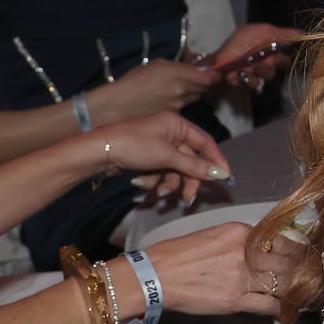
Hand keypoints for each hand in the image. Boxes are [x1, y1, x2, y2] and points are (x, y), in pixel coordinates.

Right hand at [89, 59, 218, 123]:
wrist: (118, 105)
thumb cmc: (133, 81)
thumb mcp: (156, 65)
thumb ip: (179, 67)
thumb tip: (195, 70)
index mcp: (178, 74)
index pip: (209, 77)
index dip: (215, 75)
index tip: (216, 73)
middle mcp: (182, 90)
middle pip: (205, 88)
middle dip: (205, 84)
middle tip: (200, 79)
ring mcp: (179, 105)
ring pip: (195, 98)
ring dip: (193, 93)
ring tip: (179, 89)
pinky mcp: (174, 116)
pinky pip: (185, 108)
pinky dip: (182, 104)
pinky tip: (169, 101)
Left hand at [94, 111, 229, 205]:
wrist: (98, 152)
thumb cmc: (133, 145)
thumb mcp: (166, 156)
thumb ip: (195, 166)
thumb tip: (222, 174)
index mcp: (178, 125)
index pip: (206, 143)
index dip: (216, 161)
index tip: (224, 178)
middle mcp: (171, 133)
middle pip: (191, 161)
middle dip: (188, 180)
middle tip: (187, 198)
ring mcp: (159, 146)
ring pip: (176, 169)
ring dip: (170, 183)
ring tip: (160, 192)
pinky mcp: (149, 158)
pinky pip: (162, 172)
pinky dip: (155, 180)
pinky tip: (142, 183)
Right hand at [141, 221, 302, 318]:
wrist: (154, 276)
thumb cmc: (176, 255)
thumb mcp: (213, 235)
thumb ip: (240, 241)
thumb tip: (260, 250)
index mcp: (240, 233)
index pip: (281, 239)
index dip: (297, 249)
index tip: (303, 254)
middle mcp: (245, 253)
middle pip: (288, 261)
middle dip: (300, 269)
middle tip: (308, 275)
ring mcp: (242, 277)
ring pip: (283, 283)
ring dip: (293, 288)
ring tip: (300, 291)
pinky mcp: (235, 300)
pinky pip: (268, 305)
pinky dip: (279, 308)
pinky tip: (283, 309)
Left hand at [203, 23, 302, 86]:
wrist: (218, 56)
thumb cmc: (238, 42)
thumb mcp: (260, 32)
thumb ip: (280, 34)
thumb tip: (301, 32)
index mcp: (270, 51)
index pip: (285, 58)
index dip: (282, 58)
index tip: (276, 54)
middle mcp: (266, 64)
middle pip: (276, 68)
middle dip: (267, 63)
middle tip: (258, 58)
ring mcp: (257, 75)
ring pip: (265, 77)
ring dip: (255, 70)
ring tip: (245, 65)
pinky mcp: (246, 83)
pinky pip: (252, 84)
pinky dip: (244, 77)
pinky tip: (237, 72)